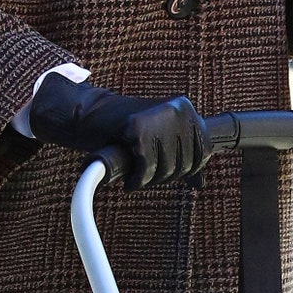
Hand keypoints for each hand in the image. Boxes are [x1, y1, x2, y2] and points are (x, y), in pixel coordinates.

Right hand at [28, 76, 206, 190]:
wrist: (90, 115)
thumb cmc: (126, 128)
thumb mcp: (161, 135)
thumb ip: (182, 153)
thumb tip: (199, 183)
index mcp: (186, 109)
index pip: (202, 153)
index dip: (186, 170)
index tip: (166, 170)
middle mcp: (176, 110)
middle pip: (184, 163)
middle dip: (165, 176)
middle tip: (146, 173)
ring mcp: (158, 117)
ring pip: (167, 168)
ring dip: (149, 179)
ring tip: (137, 173)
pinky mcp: (137, 129)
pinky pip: (145, 168)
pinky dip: (136, 180)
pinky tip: (129, 180)